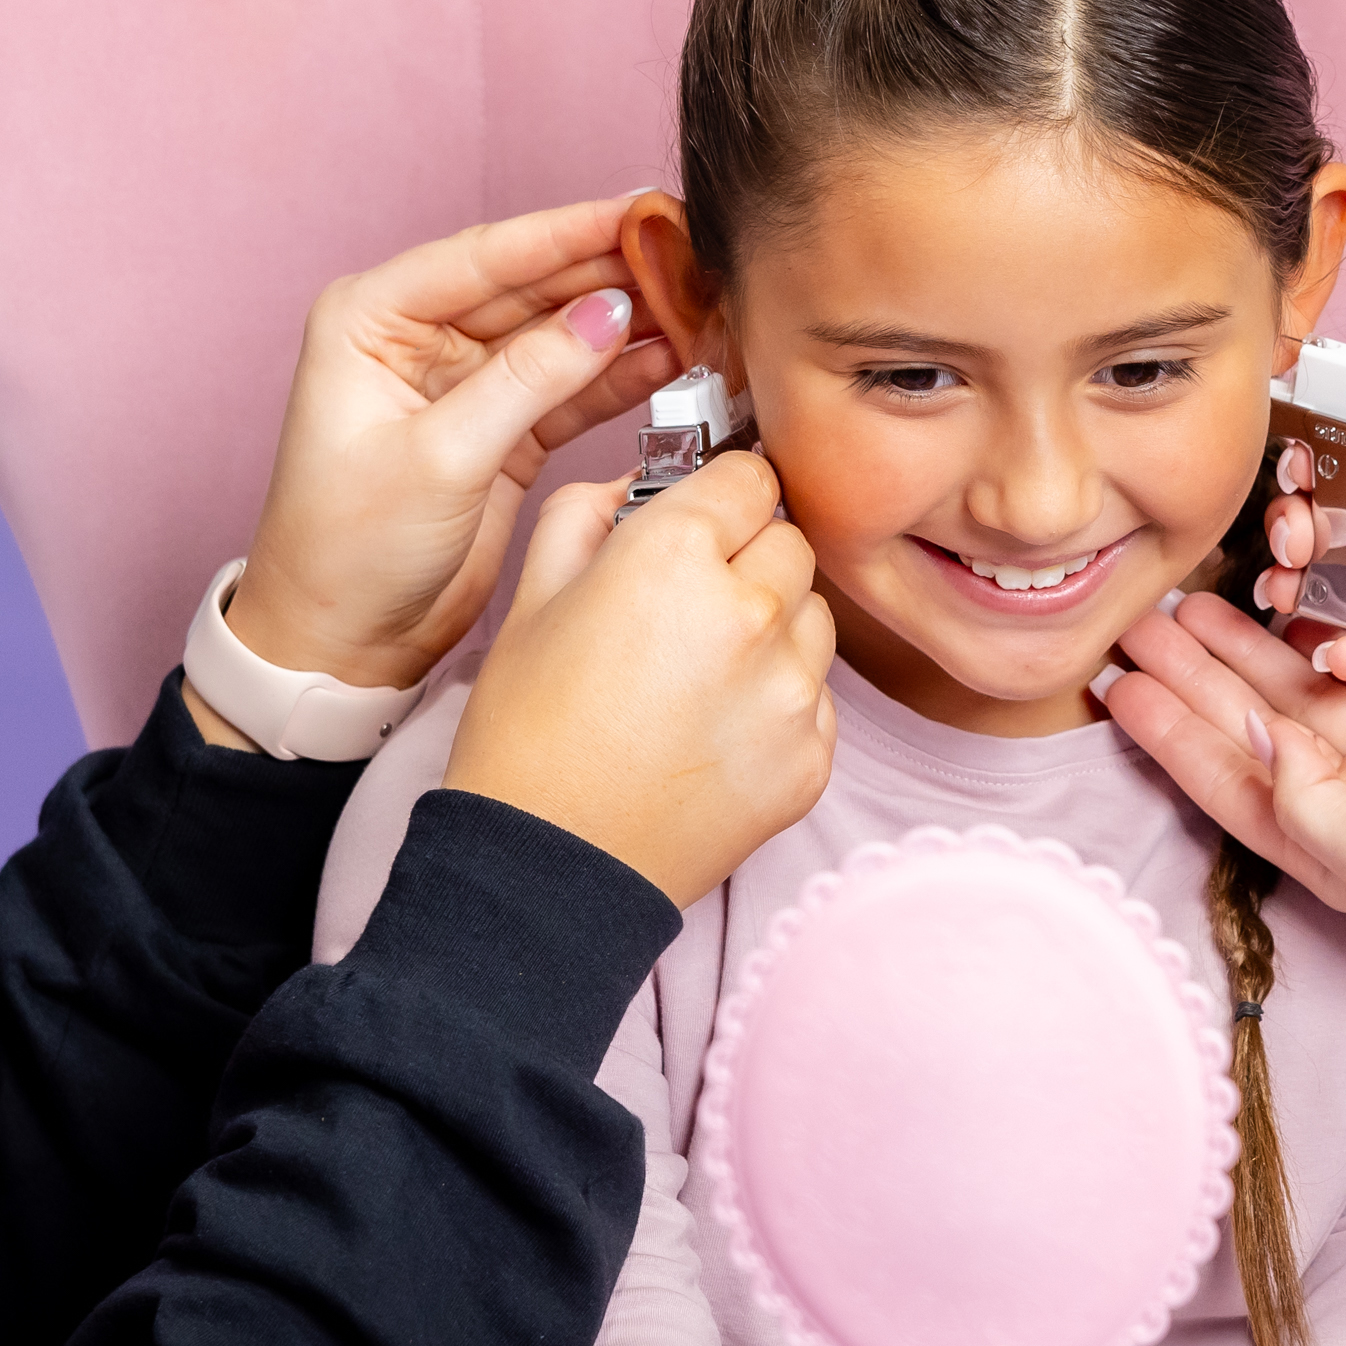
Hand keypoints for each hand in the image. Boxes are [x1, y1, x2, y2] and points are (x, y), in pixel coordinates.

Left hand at [230, 195, 682, 691]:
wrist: (341, 644)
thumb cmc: (347, 551)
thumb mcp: (439, 458)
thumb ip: (527, 381)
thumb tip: (608, 312)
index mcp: (371, 319)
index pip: (485, 256)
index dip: (568, 232)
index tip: (642, 213)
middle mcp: (416, 338)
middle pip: (529, 286)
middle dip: (609, 272)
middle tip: (689, 256)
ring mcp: (462, 383)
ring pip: (557, 334)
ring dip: (624, 322)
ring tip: (699, 305)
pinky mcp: (500, 430)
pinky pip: (569, 388)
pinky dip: (620, 376)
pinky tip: (675, 358)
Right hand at [447, 448, 838, 904]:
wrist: (551, 869)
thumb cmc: (527, 735)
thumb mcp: (531, 599)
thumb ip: (590, 512)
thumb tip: (644, 477)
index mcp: (675, 556)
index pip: (748, 476)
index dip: (719, 494)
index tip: (703, 518)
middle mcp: (752, 614)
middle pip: (789, 542)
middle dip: (747, 558)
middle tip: (686, 606)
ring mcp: (792, 692)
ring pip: (814, 618)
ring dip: (774, 628)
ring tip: (700, 676)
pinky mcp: (813, 758)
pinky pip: (818, 697)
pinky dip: (779, 702)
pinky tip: (714, 732)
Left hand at [1109, 591, 1345, 1030]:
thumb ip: (1298, 799)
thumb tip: (1249, 737)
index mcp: (1326, 849)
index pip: (1223, 782)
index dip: (1165, 734)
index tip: (1112, 682)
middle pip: (1253, 731)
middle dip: (1192, 678)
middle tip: (1136, 619)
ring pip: (1305, 693)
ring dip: (1248, 650)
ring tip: (1192, 600)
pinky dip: (1328, 639)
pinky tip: (1289, 602)